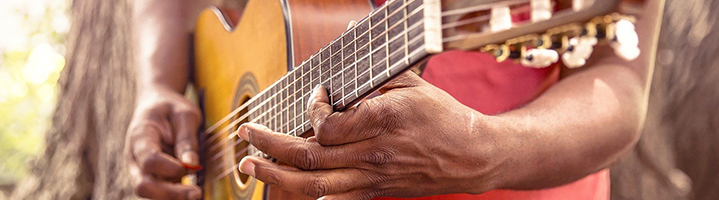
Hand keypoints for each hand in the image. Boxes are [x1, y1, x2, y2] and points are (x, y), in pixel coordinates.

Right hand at [126, 85, 202, 199]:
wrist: (156, 104)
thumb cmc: (171, 108)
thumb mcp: (185, 114)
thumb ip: (187, 139)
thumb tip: (191, 165)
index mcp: (140, 136)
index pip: (148, 160)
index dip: (168, 169)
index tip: (189, 168)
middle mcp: (135, 157)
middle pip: (143, 185)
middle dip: (170, 194)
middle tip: (196, 193)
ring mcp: (141, 169)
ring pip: (150, 193)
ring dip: (173, 197)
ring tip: (196, 193)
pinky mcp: (152, 177)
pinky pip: (160, 193)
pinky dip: (175, 195)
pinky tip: (191, 191)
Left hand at [236, 72, 512, 198]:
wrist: (472, 156)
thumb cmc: (443, 116)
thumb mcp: (413, 84)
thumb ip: (374, 72)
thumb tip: (347, 42)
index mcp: (382, 121)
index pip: (326, 125)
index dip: (311, 110)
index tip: (315, 95)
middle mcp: (372, 154)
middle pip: (308, 157)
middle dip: (268, 145)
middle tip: (246, 133)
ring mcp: (372, 178)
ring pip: (313, 185)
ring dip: (275, 177)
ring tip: (249, 168)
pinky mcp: (374, 192)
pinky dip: (305, 196)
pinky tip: (285, 188)